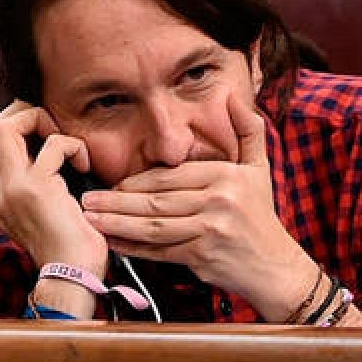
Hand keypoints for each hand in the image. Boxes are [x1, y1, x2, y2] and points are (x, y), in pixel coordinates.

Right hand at [0, 101, 110, 316]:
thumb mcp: (45, 220)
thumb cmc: (70, 252)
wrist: (73, 278)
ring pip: (4, 128)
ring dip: (40, 122)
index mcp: (1, 200)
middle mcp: (0, 192)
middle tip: (50, 126)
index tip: (44, 133)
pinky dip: (72, 146)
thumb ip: (38, 194)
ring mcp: (13, 189)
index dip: (15, 127)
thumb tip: (55, 167)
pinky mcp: (36, 189)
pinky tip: (84, 164)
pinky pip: (53, 145)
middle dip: (21, 115)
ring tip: (65, 143)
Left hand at [78, 94, 318, 320]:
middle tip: (87, 200)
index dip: (138, 181)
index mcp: (226, 176)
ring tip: (90, 219)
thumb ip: (248, 130)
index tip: (113, 185)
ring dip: (117, 223)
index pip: (171, 176)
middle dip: (117, 201)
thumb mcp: (259, 168)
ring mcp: (209, 231)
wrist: (274, 266)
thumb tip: (231, 95)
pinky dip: (134, 249)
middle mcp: (218, 201)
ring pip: (153, 226)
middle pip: (157, 201)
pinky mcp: (202, 257)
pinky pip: (159, 251)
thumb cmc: (261, 216)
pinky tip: (113, 243)